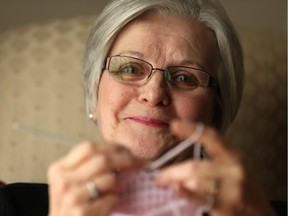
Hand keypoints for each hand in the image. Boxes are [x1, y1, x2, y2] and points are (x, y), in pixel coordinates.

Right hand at [47, 141, 142, 215]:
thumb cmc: (70, 204)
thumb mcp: (71, 181)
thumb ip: (88, 166)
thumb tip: (122, 152)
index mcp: (59, 168)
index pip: (88, 147)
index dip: (111, 146)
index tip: (126, 150)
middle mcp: (62, 180)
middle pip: (102, 160)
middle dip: (126, 159)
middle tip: (140, 162)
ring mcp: (71, 197)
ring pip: (109, 178)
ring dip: (119, 183)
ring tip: (116, 189)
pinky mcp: (81, 212)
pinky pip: (111, 198)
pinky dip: (115, 199)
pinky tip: (109, 203)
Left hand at [156, 120, 275, 215]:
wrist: (260, 213)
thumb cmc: (239, 186)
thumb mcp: (230, 166)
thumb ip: (211, 160)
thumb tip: (177, 162)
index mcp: (233, 155)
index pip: (211, 136)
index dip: (191, 129)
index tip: (174, 124)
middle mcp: (233, 169)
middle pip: (195, 167)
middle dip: (172, 172)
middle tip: (158, 177)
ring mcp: (232, 189)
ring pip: (194, 183)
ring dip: (179, 184)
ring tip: (170, 185)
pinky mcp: (227, 206)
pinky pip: (199, 199)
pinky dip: (184, 193)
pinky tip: (176, 189)